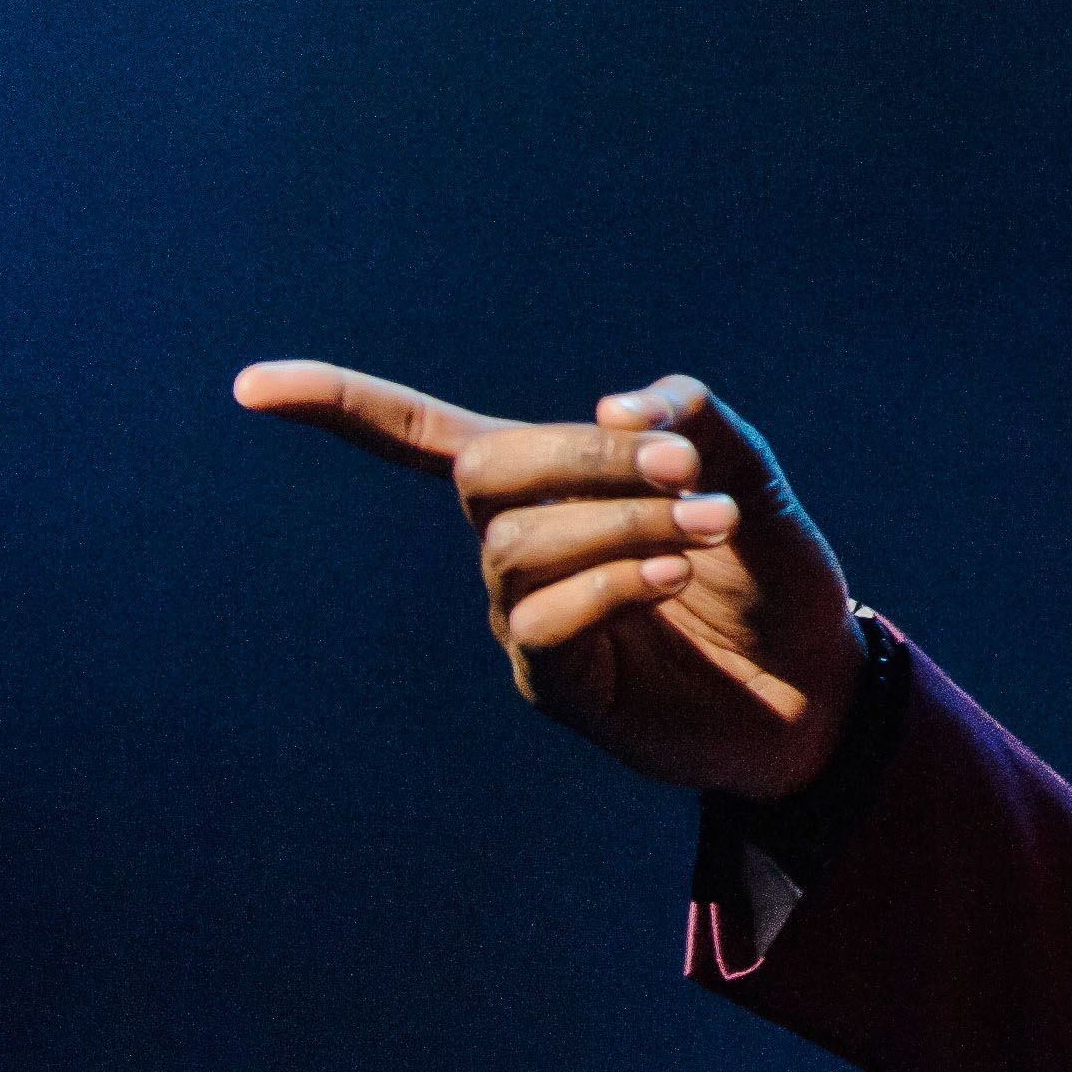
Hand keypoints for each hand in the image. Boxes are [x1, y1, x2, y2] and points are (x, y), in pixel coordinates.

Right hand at [233, 361, 863, 798]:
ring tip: (709, 528)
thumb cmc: (771, 577)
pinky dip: (611, 584)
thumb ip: (695, 421)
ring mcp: (526, 619)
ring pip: (523, 544)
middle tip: (683, 469)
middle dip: (583, 457)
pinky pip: (543, 622)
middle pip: (485, 474)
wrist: (819, 686)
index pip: (423, 438)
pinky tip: (671, 579)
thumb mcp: (751, 477)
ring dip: (622, 521)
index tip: (252, 385)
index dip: (343, 407)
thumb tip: (617, 403)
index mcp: (550, 487)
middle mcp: (518, 549)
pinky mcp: (553, 685)